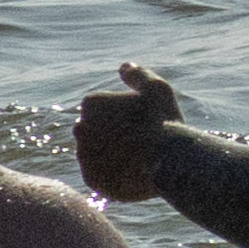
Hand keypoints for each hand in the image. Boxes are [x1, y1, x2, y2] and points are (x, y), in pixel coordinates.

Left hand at [70, 67, 175, 199]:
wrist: (167, 161)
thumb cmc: (163, 121)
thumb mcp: (157, 89)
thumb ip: (138, 76)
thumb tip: (124, 68)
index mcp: (91, 104)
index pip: (101, 108)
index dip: (123, 114)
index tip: (142, 120)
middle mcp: (81, 128)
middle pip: (95, 130)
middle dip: (112, 134)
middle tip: (140, 140)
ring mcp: (84, 155)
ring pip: (97, 154)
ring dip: (113, 154)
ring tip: (140, 158)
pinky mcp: (91, 179)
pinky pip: (101, 175)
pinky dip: (114, 174)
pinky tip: (135, 171)